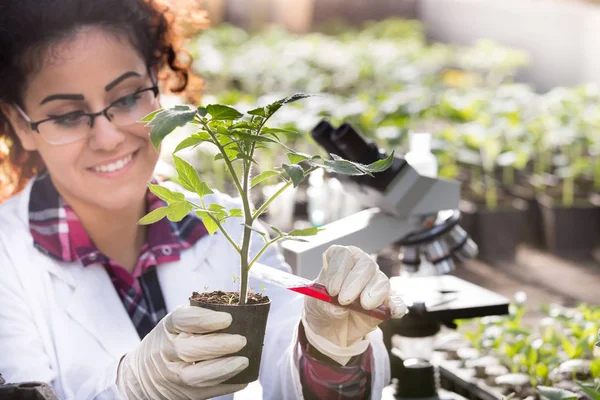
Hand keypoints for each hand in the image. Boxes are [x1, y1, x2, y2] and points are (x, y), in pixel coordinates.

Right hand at [117, 305, 247, 399]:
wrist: (140, 376)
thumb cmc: (166, 344)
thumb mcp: (174, 327)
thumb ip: (197, 320)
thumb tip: (236, 316)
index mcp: (167, 328)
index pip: (182, 320)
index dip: (205, 320)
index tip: (227, 319)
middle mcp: (166, 352)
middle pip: (188, 350)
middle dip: (218, 346)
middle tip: (241, 340)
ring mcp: (173, 375)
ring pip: (196, 376)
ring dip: (223, 369)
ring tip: (244, 361)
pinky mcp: (183, 394)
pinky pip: (205, 393)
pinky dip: (226, 386)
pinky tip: (242, 380)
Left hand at [302, 245, 406, 364]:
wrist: (329, 325)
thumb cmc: (322, 305)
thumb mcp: (317, 304)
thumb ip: (327, 304)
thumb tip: (341, 308)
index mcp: (341, 259)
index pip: (344, 254)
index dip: (338, 271)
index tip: (331, 290)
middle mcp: (360, 266)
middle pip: (366, 265)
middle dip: (355, 282)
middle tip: (344, 300)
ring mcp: (374, 283)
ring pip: (382, 280)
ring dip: (373, 293)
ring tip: (364, 306)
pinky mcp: (385, 301)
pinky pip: (396, 300)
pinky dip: (397, 305)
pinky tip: (394, 312)